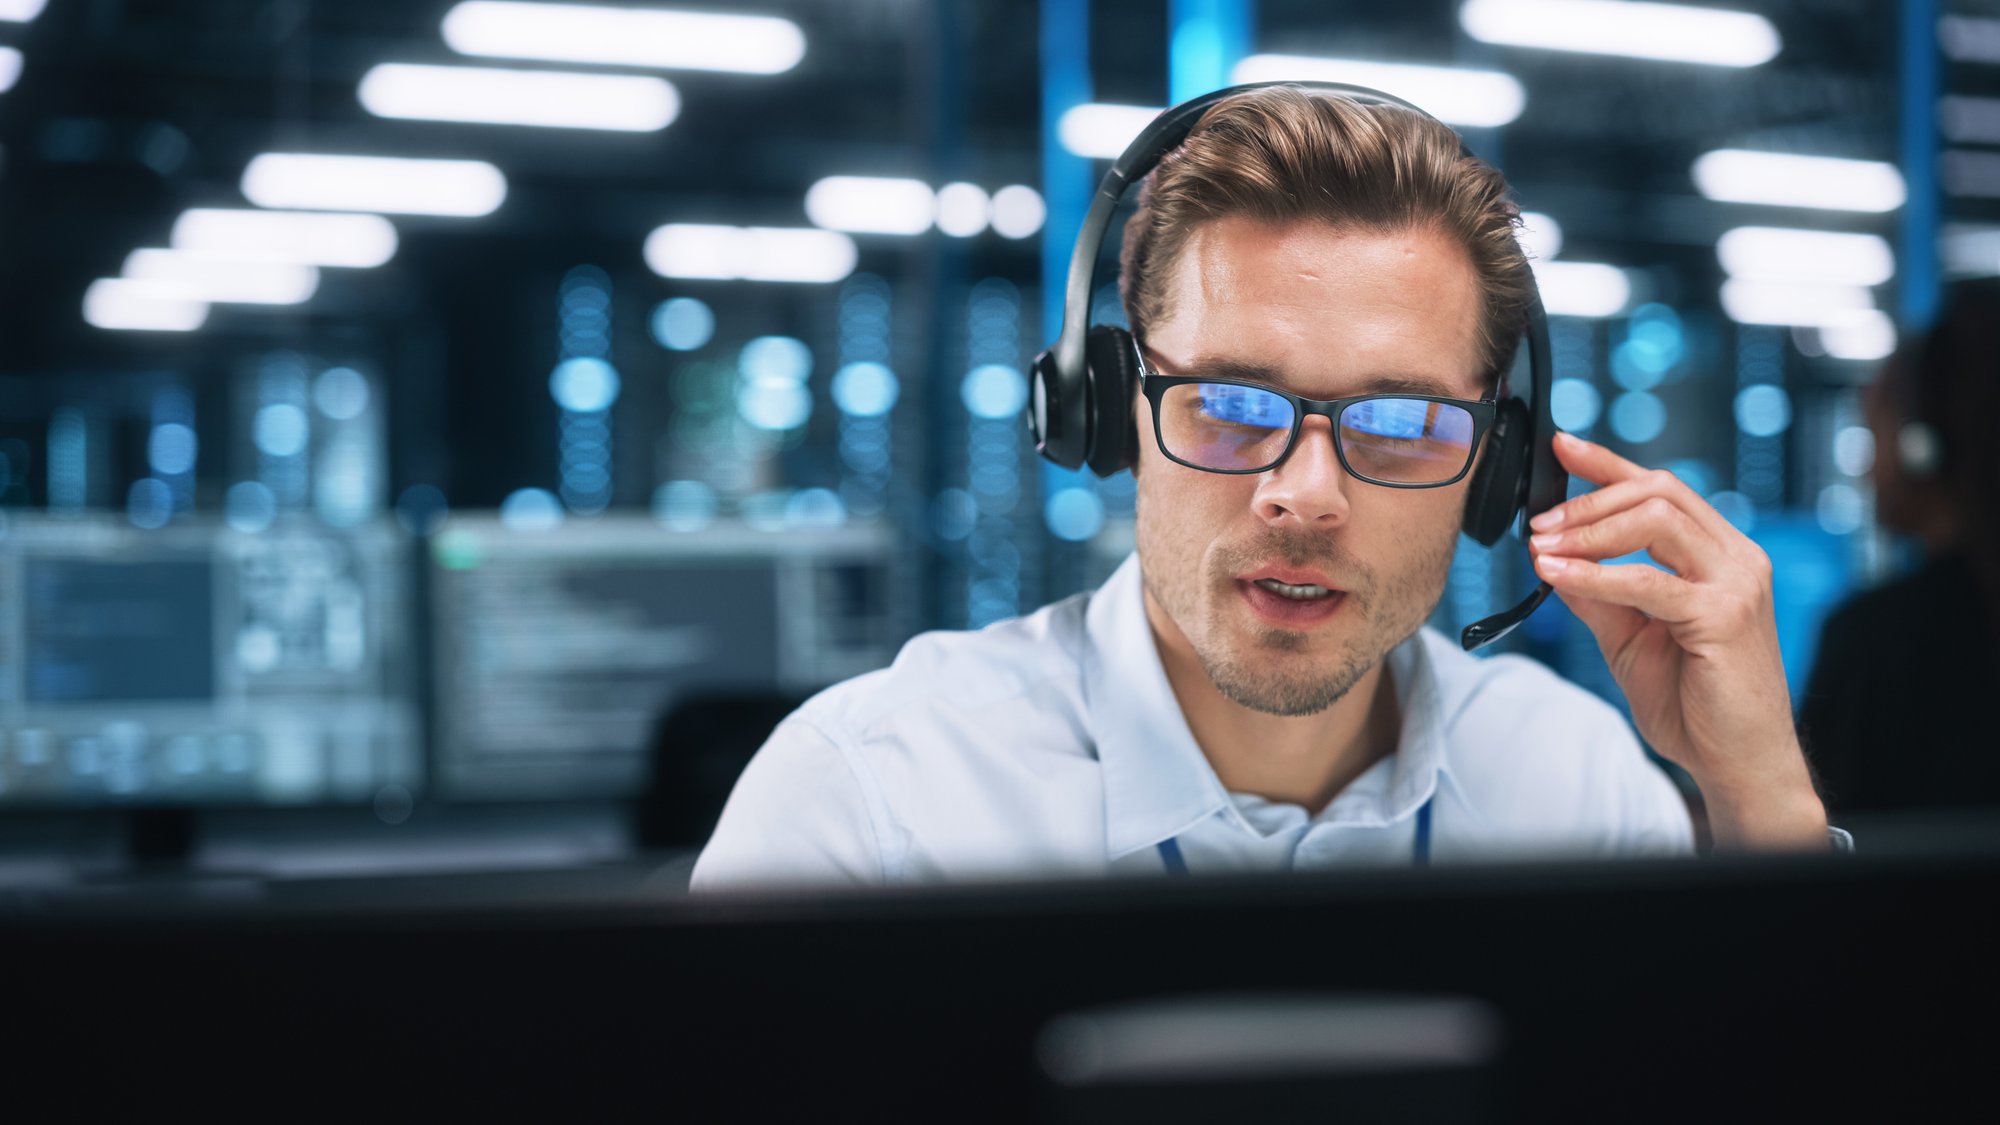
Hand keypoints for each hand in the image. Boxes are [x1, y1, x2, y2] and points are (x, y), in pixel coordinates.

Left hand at [1527, 432, 1827, 849]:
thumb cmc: (1693, 701)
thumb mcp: (1630, 637)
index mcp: (1719, 556)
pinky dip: (1596, 575)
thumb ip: (1598, 595)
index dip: (1609, 463)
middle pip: (1659, 492)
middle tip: (1540, 524)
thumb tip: (1553, 557)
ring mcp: (1736, 584)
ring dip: (1589, 530)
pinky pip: (1648, 581)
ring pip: (1657, 521)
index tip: (1562, 447)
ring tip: (1543, 547)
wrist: (1736, 761)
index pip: (1663, 489)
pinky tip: (1559, 576)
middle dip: (1589, 500)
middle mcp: (1736, 559)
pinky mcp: (1724, 617)